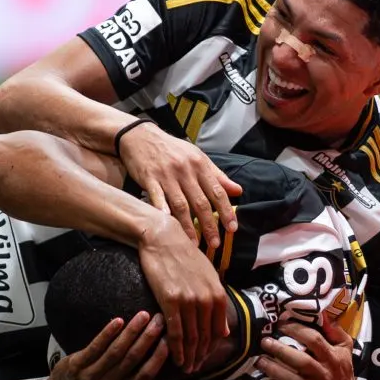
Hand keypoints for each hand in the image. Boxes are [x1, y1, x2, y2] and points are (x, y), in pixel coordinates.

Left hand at [46, 311, 168, 379]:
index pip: (145, 375)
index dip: (158, 358)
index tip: (169, 340)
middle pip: (132, 359)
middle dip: (148, 338)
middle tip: (160, 320)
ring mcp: (92, 375)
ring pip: (116, 351)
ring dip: (131, 332)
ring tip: (143, 315)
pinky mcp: (77, 364)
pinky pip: (95, 347)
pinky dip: (107, 334)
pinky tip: (118, 321)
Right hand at [118, 121, 241, 249]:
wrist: (141, 135)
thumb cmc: (172, 149)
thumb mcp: (197, 156)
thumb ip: (217, 175)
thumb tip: (238, 191)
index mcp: (200, 164)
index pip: (217, 191)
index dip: (226, 211)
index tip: (232, 228)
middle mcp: (185, 170)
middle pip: (200, 202)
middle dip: (209, 224)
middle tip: (215, 243)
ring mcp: (167, 175)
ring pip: (181, 204)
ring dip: (188, 226)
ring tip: (194, 243)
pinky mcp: (149, 178)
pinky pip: (157, 197)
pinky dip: (163, 211)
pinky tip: (167, 224)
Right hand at [138, 217, 229, 373]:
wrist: (163, 239)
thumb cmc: (184, 255)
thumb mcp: (208, 276)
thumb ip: (217, 303)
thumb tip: (224, 331)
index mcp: (218, 293)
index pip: (218, 330)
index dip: (212, 348)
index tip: (205, 358)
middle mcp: (207, 299)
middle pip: (205, 337)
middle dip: (201, 356)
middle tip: (195, 369)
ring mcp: (189, 301)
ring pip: (191, 338)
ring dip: (189, 357)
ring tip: (186, 368)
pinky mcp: (171, 301)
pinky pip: (176, 332)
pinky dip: (176, 349)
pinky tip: (176, 359)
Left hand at [256, 316, 361, 379]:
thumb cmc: (342, 372)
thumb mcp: (345, 349)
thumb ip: (335, 331)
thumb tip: (323, 315)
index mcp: (332, 357)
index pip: (314, 340)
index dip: (296, 330)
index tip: (280, 325)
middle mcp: (323, 373)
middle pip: (301, 361)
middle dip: (280, 350)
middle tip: (264, 341)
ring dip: (274, 370)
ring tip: (259, 360)